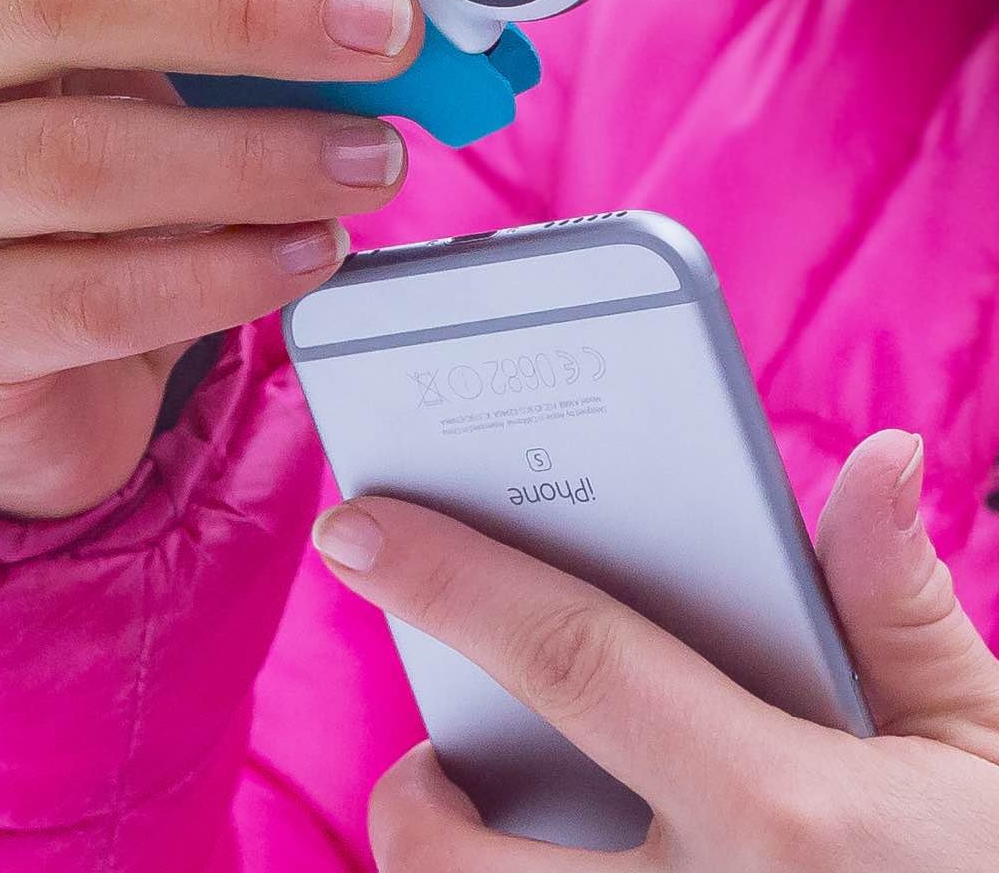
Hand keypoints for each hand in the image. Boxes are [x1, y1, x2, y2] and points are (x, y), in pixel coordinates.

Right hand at [0, 0, 422, 516]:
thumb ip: (232, 19)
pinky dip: (222, 272)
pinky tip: (302, 253)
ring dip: (260, 158)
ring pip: (83, 156)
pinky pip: (94, 294)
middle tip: (386, 30)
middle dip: (249, 4)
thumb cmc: (73, 174)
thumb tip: (382, 1)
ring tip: (370, 163)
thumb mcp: (140, 60)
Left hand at [312, 429, 998, 869]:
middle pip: (458, 862)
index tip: (356, 529)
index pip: (570, 658)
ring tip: (503, 839)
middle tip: (440, 767)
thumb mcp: (984, 756)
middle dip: (412, 802)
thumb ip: (901, 610)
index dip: (450, 578)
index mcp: (781, 816)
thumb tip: (878, 460)